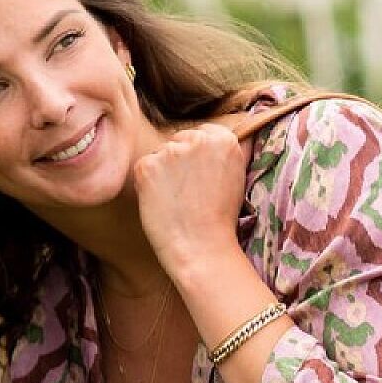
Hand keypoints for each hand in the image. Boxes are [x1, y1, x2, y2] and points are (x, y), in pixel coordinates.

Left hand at [132, 120, 246, 280]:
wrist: (202, 248)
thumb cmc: (220, 220)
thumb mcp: (237, 178)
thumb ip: (228, 153)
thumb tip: (232, 134)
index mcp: (224, 139)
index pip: (202, 134)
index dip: (198, 159)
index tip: (201, 179)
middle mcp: (198, 139)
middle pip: (179, 141)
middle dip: (180, 162)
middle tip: (189, 193)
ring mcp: (171, 151)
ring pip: (161, 155)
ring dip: (163, 173)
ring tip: (177, 201)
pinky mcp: (147, 165)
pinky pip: (144, 168)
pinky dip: (148, 184)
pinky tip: (162, 203)